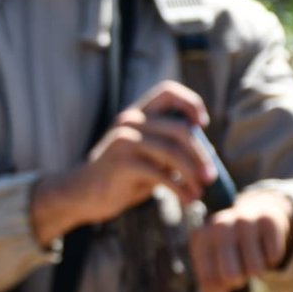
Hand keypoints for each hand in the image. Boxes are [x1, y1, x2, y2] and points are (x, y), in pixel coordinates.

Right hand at [31, 80, 216, 244]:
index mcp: (135, 116)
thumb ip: (168, 151)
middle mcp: (129, 122)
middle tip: (210, 177)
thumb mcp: (146, 158)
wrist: (81, 195)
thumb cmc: (118, 178)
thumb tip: (207, 154)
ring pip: (173, 153)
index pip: (167, 92)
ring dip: (193, 175)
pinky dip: (180, 189)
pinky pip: (162, 175)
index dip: (191, 103)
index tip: (202, 124)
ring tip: (200, 192)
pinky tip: (187, 200)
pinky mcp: (122, 163)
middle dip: (202, 155)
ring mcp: (124, 141)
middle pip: (179, 130)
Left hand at [190, 189, 292, 291]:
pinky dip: (272, 259)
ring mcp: (241, 220)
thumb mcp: (215, 278)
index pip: (209, 283)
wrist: (253, 217)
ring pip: (255, 269)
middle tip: (239, 271)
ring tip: (250, 257)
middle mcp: (216, 226)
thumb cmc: (228, 255)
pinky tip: (264, 247)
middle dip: (240, 282)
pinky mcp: (266, 220)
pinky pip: (274, 256)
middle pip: (232, 277)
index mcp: (199, 241)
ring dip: (257, 271)